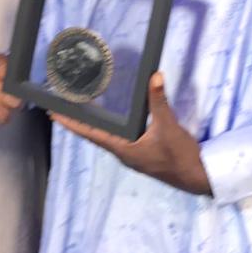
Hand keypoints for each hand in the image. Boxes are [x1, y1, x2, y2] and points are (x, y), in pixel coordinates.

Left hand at [52, 72, 212, 195]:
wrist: (197, 176)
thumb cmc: (179, 155)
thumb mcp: (168, 125)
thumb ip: (159, 100)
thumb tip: (154, 76)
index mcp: (123, 149)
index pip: (91, 134)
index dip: (72, 124)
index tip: (54, 115)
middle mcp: (123, 153)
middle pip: (95, 135)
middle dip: (79, 122)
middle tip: (63, 107)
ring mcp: (132, 154)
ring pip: (108, 137)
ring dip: (95, 125)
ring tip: (82, 110)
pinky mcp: (142, 153)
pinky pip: (120, 138)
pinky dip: (111, 128)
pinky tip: (114, 120)